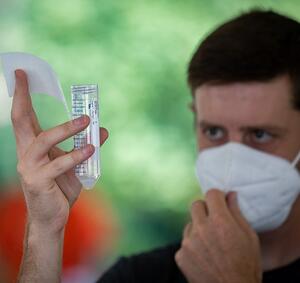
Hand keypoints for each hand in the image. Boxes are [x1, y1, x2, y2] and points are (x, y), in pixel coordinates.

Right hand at [11, 69, 108, 235]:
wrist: (52, 218)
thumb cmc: (60, 188)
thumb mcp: (76, 163)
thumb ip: (86, 146)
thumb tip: (103, 130)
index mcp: (33, 147)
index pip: (24, 116)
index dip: (22, 95)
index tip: (21, 74)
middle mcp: (26, 154)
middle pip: (20, 121)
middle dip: (23, 96)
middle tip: (26, 76)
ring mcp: (29, 167)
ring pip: (43, 140)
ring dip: (67, 128)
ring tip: (87, 120)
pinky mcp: (38, 181)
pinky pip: (59, 164)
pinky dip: (76, 154)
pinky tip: (91, 149)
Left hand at [175, 189, 261, 282]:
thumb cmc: (247, 266)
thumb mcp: (249, 237)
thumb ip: (237, 212)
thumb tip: (230, 195)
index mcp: (220, 222)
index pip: (211, 194)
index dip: (218, 196)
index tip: (220, 202)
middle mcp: (201, 229)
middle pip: (196, 205)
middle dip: (205, 208)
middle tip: (214, 220)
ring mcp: (188, 243)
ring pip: (190, 224)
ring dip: (198, 228)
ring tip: (211, 243)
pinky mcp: (180, 255)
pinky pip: (185, 242)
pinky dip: (193, 245)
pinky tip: (204, 256)